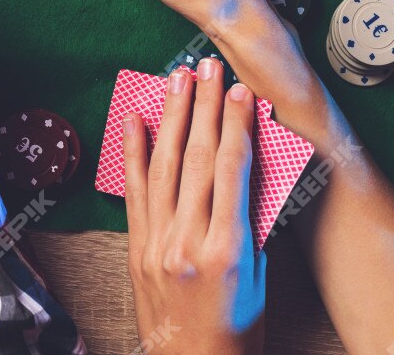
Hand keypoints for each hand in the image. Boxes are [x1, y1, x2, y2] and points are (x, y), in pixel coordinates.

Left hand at [125, 62, 265, 354]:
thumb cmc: (239, 330)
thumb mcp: (260, 276)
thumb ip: (252, 222)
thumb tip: (251, 167)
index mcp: (227, 250)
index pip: (233, 170)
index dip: (237, 124)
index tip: (241, 90)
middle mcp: (186, 241)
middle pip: (199, 158)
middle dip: (205, 106)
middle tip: (208, 66)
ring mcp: (156, 243)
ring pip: (165, 165)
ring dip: (173, 116)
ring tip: (179, 79)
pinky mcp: (135, 248)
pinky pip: (134, 190)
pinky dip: (133, 150)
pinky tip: (135, 118)